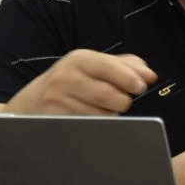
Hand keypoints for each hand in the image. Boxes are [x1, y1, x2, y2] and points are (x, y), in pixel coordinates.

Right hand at [7, 49, 156, 114]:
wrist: (34, 100)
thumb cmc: (75, 80)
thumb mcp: (95, 65)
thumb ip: (125, 66)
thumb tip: (149, 75)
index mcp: (79, 59)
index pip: (108, 67)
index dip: (128, 78)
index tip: (142, 86)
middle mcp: (66, 76)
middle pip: (106, 94)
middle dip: (123, 100)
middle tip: (126, 101)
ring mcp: (58, 99)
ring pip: (100, 113)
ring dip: (112, 114)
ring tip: (109, 109)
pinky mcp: (55, 119)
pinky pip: (88, 125)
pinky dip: (100, 124)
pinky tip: (98, 118)